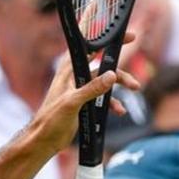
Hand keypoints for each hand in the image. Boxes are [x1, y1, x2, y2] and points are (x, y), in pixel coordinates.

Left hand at [29, 38, 140, 154]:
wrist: (43, 140)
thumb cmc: (50, 120)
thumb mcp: (72, 103)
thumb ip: (91, 88)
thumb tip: (112, 75)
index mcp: (69, 72)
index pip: (89, 49)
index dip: (107, 40)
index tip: (127, 37)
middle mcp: (75, 78)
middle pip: (102, 67)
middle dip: (120, 72)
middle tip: (135, 83)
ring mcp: (80, 90)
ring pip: (105, 83)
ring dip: (119, 87)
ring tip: (133, 94)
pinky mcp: (83, 103)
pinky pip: (102, 98)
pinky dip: (112, 103)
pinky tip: (119, 111)